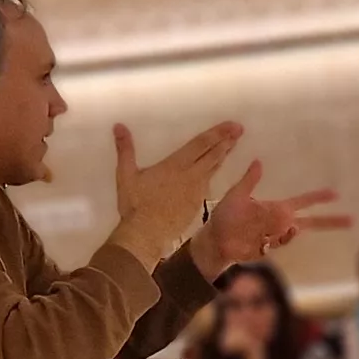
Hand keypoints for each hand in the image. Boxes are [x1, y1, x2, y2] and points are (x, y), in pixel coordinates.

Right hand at [116, 121, 243, 261]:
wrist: (146, 234)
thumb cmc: (135, 204)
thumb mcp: (125, 174)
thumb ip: (125, 149)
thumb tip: (119, 126)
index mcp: (176, 165)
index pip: (201, 144)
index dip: (218, 133)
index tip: (233, 125)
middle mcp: (191, 175)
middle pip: (213, 154)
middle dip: (227, 141)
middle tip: (239, 130)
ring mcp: (196, 191)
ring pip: (214, 169)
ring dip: (223, 155)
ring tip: (232, 146)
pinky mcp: (196, 204)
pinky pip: (208, 184)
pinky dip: (214, 174)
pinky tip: (215, 172)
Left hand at [188, 158, 348, 272]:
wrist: (215, 240)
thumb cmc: (225, 216)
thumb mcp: (236, 195)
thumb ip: (249, 181)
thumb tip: (258, 162)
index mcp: (276, 208)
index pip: (303, 202)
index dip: (318, 198)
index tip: (335, 194)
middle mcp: (279, 222)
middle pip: (312, 222)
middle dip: (330, 221)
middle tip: (351, 219)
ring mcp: (275, 237)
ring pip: (293, 233)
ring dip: (289, 229)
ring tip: (278, 226)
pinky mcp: (268, 249)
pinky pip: (280, 243)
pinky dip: (280, 238)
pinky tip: (271, 235)